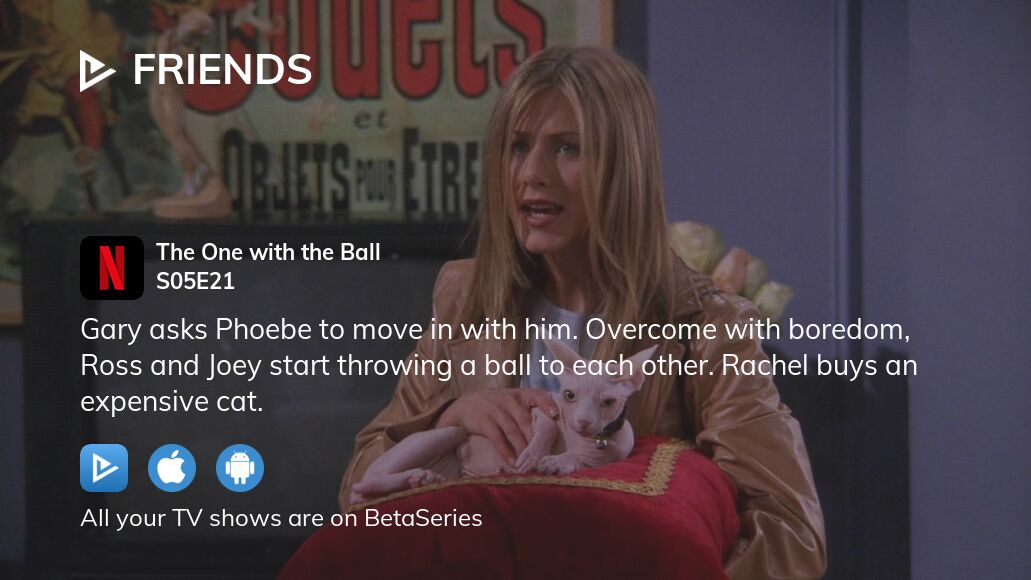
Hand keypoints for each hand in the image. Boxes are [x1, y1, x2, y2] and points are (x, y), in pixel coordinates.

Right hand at [437, 389, 557, 462]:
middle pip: (526, 420)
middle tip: (544, 454)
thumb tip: (550, 428)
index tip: (555, 415)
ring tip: (530, 462)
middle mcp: (509, 401)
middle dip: (535, 439)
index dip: (547, 404)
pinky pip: (498, 439)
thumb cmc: (495, 405)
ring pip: (513, 431)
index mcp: (519, 395)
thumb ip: (527, 409)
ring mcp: (496, 411)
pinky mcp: (485, 422)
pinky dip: (506, 452)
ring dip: (522, 448)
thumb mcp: (510, 400)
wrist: (464, 405)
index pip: (537, 395)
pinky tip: (512, 462)